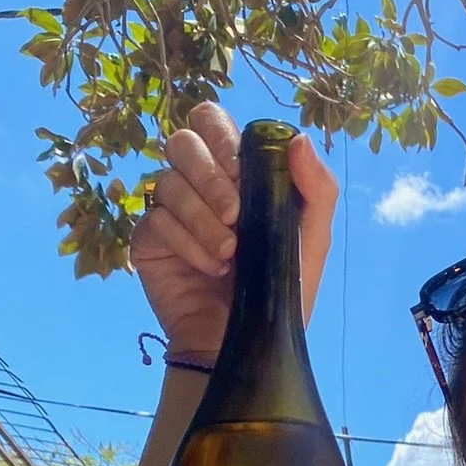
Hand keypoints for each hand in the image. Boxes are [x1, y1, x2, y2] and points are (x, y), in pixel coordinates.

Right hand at [130, 103, 339, 358]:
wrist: (247, 343)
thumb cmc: (280, 290)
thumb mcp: (311, 241)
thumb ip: (317, 189)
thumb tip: (298, 138)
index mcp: (233, 172)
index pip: (210, 122)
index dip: (222, 139)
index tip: (244, 174)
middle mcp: (196, 184)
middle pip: (181, 142)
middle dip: (210, 176)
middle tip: (235, 216)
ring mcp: (168, 210)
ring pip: (167, 182)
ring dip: (203, 218)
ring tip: (229, 255)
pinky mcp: (148, 241)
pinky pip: (157, 221)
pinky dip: (188, 243)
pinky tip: (210, 268)